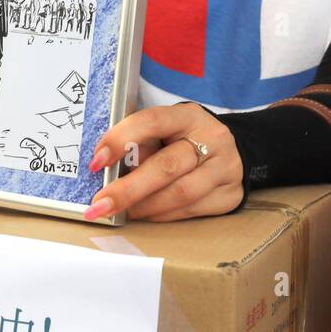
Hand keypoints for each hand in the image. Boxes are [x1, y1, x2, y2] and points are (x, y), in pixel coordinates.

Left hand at [84, 103, 242, 221]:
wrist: (234, 153)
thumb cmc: (188, 140)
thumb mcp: (167, 131)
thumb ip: (142, 146)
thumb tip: (107, 172)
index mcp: (188, 116)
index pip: (152, 122)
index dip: (120, 140)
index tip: (96, 161)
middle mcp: (211, 139)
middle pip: (166, 166)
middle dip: (128, 189)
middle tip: (100, 204)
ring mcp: (224, 168)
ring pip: (179, 194)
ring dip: (144, 207)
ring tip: (122, 212)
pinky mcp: (229, 195)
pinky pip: (190, 210)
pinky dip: (162, 215)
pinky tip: (146, 215)